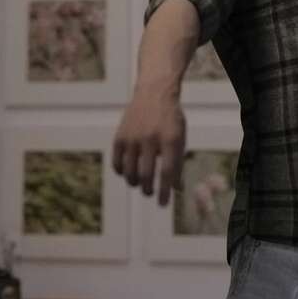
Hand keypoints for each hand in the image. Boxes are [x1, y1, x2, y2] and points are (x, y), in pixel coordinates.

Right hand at [112, 85, 185, 205]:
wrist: (154, 94)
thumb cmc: (170, 121)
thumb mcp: (180, 139)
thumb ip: (178, 164)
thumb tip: (176, 190)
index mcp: (170, 139)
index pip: (167, 172)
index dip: (164, 191)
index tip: (163, 205)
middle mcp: (150, 138)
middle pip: (146, 174)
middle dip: (148, 190)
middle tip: (150, 193)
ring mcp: (133, 137)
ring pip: (129, 172)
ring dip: (134, 183)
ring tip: (139, 184)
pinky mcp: (120, 136)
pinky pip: (117, 163)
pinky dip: (122, 172)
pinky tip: (128, 172)